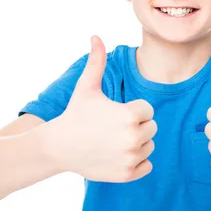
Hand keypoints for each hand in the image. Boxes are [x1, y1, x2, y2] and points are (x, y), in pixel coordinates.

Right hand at [47, 35, 156, 182]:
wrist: (59, 147)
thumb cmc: (75, 114)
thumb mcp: (87, 87)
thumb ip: (96, 61)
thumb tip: (95, 36)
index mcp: (130, 114)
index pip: (148, 110)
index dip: (133, 110)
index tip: (114, 113)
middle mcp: (133, 137)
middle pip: (151, 128)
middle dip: (136, 126)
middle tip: (113, 128)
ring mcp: (131, 158)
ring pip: (149, 146)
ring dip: (137, 144)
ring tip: (113, 141)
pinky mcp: (128, 175)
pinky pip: (147, 165)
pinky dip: (136, 162)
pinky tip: (117, 155)